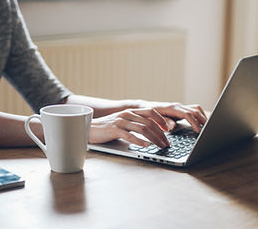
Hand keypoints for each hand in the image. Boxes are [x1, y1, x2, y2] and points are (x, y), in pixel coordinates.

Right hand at [89, 102, 206, 147]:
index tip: (169, 129)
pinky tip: (146, 146)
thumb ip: (135, 124)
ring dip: (154, 138)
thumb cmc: (107, 128)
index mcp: (131, 111)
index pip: (151, 112)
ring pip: (143, 128)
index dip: (162, 120)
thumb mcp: (123, 123)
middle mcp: (127, 114)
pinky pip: (130, 135)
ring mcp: (121, 121)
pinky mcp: (114, 130)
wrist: (88, 128)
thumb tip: (151, 133)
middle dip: (161, 134)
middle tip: (167, 143)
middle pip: (149, 122)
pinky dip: (140, 141)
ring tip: (160, 146)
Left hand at [142, 102, 206, 132]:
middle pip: (195, 110)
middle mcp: (177, 106)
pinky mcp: (180, 110)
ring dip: (203, 117)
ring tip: (208, 127)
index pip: (187, 114)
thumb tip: (172, 127)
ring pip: (196, 109)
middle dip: (203, 120)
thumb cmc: (148, 114)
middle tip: (209, 130)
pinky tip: (201, 123)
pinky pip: (193, 110)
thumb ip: (163, 122)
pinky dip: (199, 115)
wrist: (144, 108)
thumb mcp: (153, 119)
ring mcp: (180, 107)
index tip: (198, 131)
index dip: (194, 123)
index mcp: (172, 108)